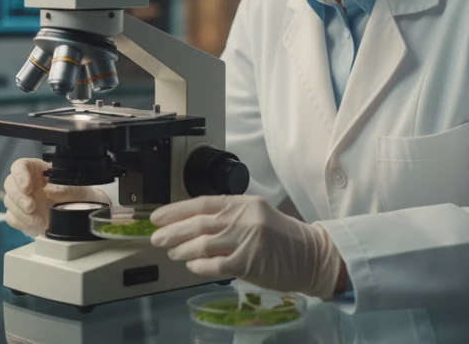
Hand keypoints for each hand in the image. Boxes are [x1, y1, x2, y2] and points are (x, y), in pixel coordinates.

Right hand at [2, 158, 110, 237]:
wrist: (77, 217)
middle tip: (31, 207)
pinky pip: (11, 217)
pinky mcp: (20, 215)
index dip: (20, 175)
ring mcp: (22, 199)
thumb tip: (50, 190)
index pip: (21, 166)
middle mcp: (27, 182)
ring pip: (9, 201)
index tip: (27, 187)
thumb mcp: (78, 190)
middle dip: (18, 197)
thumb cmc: (78, 197)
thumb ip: (66, 189)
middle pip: (10, 183)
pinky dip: (20, 222)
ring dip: (21, 212)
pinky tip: (33, 223)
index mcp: (38, 169)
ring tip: (38, 219)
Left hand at [150, 195, 341, 298]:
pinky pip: (214, 264)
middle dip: (172, 231)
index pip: (202, 203)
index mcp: (244, 203)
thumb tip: (194, 226)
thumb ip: (230, 217)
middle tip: (156, 238)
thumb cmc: (283, 238)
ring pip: (202, 244)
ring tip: (173, 253)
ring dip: (182, 250)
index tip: (158, 217)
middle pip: (198, 223)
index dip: (176, 210)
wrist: (311, 256)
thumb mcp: (257, 216)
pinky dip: (198, 266)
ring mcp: (246, 240)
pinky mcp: (248, 262)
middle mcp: (244, 218)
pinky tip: (192, 266)